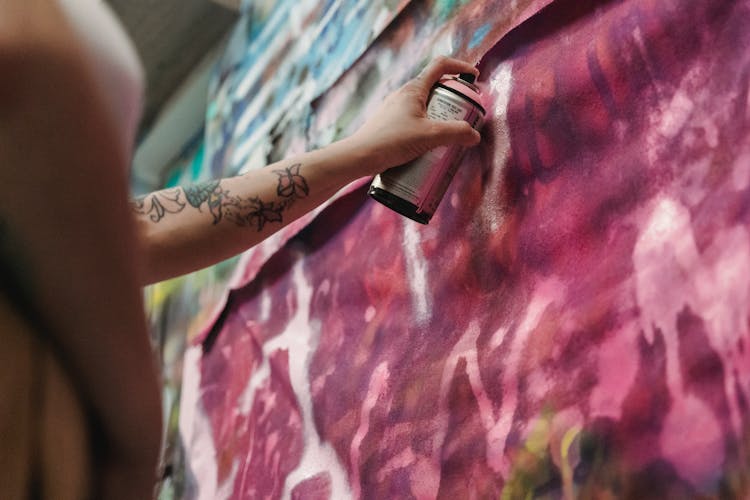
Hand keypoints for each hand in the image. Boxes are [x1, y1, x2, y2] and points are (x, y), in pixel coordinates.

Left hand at [346, 56, 481, 174]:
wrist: (359, 157)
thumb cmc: (391, 141)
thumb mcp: (430, 136)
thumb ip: (456, 133)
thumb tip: (474, 135)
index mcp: (414, 89)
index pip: (440, 65)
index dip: (460, 67)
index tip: (473, 78)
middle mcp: (403, 94)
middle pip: (435, 86)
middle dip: (453, 97)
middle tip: (464, 113)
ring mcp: (394, 108)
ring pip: (424, 105)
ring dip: (440, 114)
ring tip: (449, 133)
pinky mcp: (390, 123)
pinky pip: (414, 118)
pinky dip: (427, 126)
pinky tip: (430, 145)